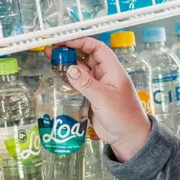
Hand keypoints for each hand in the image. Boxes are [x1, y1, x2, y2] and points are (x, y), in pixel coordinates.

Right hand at [52, 37, 150, 161]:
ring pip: (81, 69)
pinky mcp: (92, 97)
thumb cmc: (124, 117)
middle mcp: (106, 75)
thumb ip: (85, 83)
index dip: (81, 42)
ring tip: (51, 59)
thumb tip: (70, 69)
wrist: (128, 138)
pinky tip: (58, 75)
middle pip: (87, 56)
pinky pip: (79, 82)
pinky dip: (69, 78)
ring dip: (67, 64)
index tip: (65, 41)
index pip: (97, 48)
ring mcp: (99, 86)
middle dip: (71, 51)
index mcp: (113, 71)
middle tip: (53, 49)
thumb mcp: (103, 98)